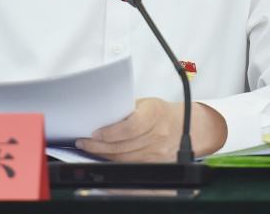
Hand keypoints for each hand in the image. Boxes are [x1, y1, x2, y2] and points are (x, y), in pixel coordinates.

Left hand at [76, 97, 226, 161]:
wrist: (187, 126)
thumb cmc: (161, 112)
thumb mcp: (145, 103)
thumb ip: (126, 109)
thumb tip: (101, 114)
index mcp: (155, 114)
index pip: (130, 127)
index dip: (111, 132)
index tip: (94, 132)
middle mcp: (158, 135)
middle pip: (123, 145)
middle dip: (99, 146)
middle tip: (83, 142)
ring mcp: (157, 152)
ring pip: (125, 158)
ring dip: (103, 155)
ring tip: (88, 148)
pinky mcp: (155, 163)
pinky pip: (130, 165)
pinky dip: (114, 161)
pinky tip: (103, 157)